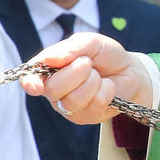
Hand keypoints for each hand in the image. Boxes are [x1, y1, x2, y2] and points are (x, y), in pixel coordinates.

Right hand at [19, 32, 151, 124]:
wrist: (130, 70)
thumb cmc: (104, 55)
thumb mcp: (89, 42)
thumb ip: (69, 48)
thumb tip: (48, 58)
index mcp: (49, 70)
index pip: (30, 80)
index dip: (30, 83)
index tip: (36, 84)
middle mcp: (55, 91)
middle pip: (52, 89)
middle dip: (75, 73)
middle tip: (88, 63)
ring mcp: (69, 107)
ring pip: (72, 100)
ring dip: (92, 82)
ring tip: (98, 75)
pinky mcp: (87, 117)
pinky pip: (93, 105)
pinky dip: (105, 90)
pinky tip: (107, 86)